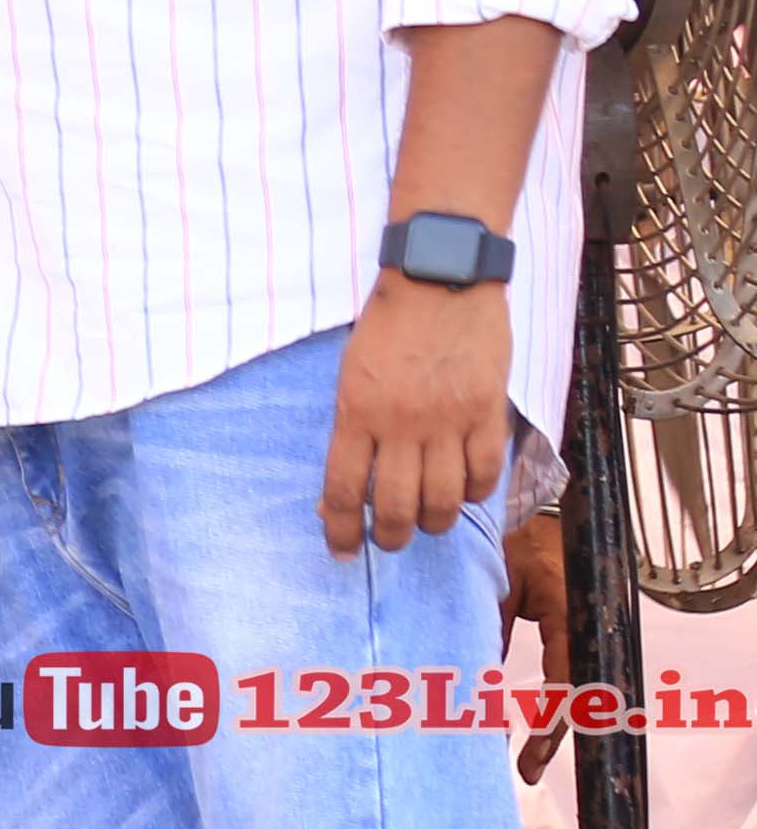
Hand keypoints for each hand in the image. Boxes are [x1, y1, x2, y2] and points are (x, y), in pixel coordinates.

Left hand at [328, 271, 513, 556]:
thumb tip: (349, 481)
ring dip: (434, 523)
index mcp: (356, 412)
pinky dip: (476, 493)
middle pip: (395, 504)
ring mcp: (448, 420)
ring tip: (428, 525)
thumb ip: (353, 425)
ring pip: (443, 498)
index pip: (343, 488)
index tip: (342, 550)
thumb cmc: (388, 323)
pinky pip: (485, 471)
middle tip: (389, 542)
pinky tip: (466, 495)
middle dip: (390, 536)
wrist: (440, 278)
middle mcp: (401, 424)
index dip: (340, 528)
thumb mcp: (351, 373)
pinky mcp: (487, 411)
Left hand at [509, 500, 576, 779]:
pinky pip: (567, 672)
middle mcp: (586, 626)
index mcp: (571, 614)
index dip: (548, 721)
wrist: (539, 513)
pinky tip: (526, 723)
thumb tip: (473, 688)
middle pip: (578, 694)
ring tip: (528, 760)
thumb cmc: (515, 543)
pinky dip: (549, 701)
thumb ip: (491, 631)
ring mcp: (586, 629)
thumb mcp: (498, 586)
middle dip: (552, 734)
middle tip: (527, 771)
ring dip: (551, 721)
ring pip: (575, 687)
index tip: (528, 755)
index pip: (566, 680)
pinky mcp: (575, 630)